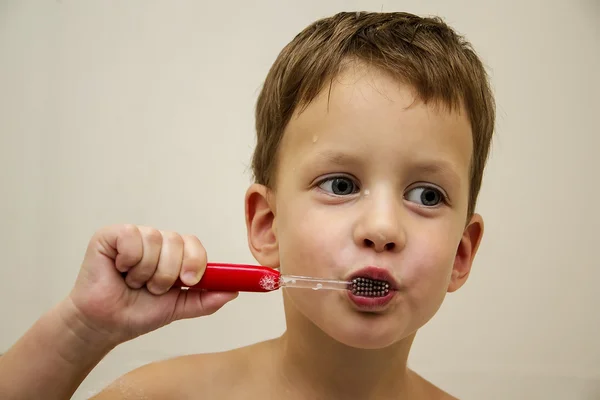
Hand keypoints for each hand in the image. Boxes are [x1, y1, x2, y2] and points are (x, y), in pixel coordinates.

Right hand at [67, 224, 237, 345]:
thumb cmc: (138, 313)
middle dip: (166, 274)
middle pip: (177, 241)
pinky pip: (132, 237)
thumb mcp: (178, 307)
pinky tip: (119, 270)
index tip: (188, 282)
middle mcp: (156, 241)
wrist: (105, 325)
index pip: (193, 244)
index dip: (195, 261)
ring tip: (132, 282)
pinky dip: (128, 260)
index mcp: (174, 254)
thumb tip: (233, 291)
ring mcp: (134, 236)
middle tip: (151, 288)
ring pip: (155, 241)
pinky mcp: (111, 235)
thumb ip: (206, 299)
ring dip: (145, 272)